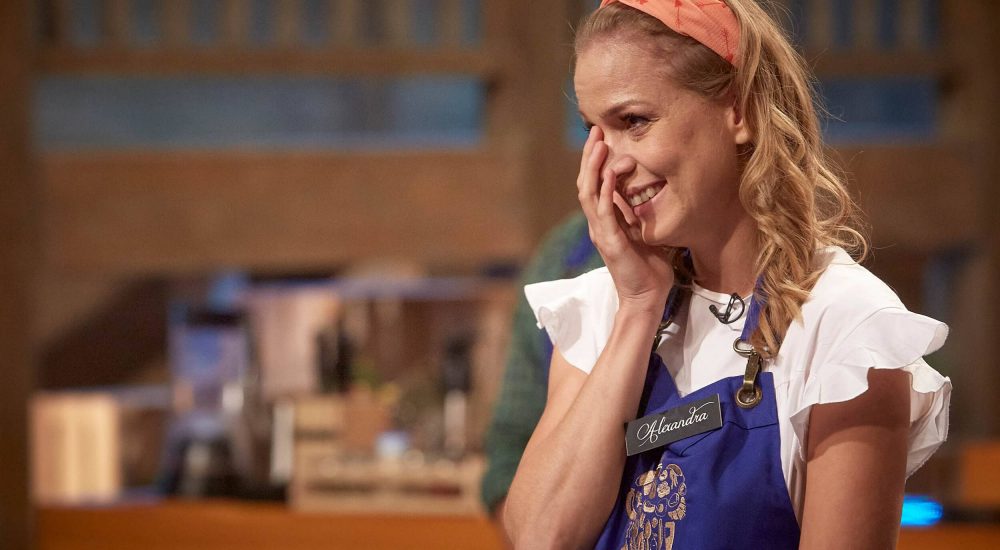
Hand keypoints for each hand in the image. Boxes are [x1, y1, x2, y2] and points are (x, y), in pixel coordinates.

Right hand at [577, 127, 674, 311]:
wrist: (646, 297)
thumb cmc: (649, 269)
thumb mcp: (644, 233)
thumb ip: (638, 214)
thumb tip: (645, 194)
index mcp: (605, 222)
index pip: (595, 185)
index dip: (595, 162)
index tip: (602, 138)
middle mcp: (598, 224)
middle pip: (586, 183)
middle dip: (589, 157)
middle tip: (595, 131)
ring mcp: (601, 232)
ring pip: (589, 193)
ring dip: (593, 167)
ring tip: (598, 144)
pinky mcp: (610, 241)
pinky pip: (605, 210)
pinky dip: (607, 189)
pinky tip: (612, 171)